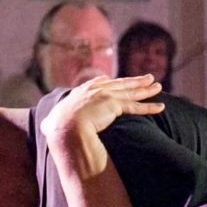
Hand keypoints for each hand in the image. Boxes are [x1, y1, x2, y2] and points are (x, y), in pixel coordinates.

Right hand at [42, 74, 165, 146]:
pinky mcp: (114, 106)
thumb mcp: (51, 122)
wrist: (64, 128)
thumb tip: (45, 125)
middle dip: (135, 81)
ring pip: (131, 93)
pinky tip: (161, 107)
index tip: (117, 80)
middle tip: (148, 77)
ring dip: (146, 90)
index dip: (110, 82)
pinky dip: (149, 107)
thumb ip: (50, 121)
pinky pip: (136, 107)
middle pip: (120, 84)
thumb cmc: (56, 128)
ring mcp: (106, 96)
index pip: (100, 83)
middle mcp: (96, 89)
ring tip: (158, 86)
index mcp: (82, 91)